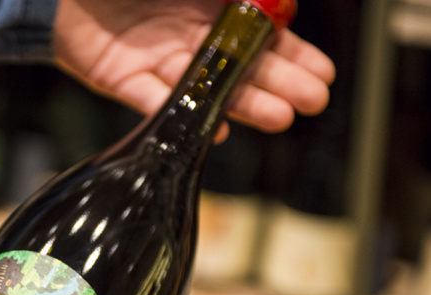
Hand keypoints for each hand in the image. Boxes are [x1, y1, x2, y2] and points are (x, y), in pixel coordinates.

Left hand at [53, 0, 335, 132]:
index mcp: (208, 2)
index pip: (260, 34)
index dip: (292, 53)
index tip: (323, 73)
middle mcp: (186, 33)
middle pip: (240, 66)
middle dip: (279, 82)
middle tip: (311, 102)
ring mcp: (156, 58)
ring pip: (206, 87)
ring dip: (243, 104)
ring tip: (279, 117)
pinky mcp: (120, 79)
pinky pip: (154, 102)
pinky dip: (182, 116)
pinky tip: (218, 132)